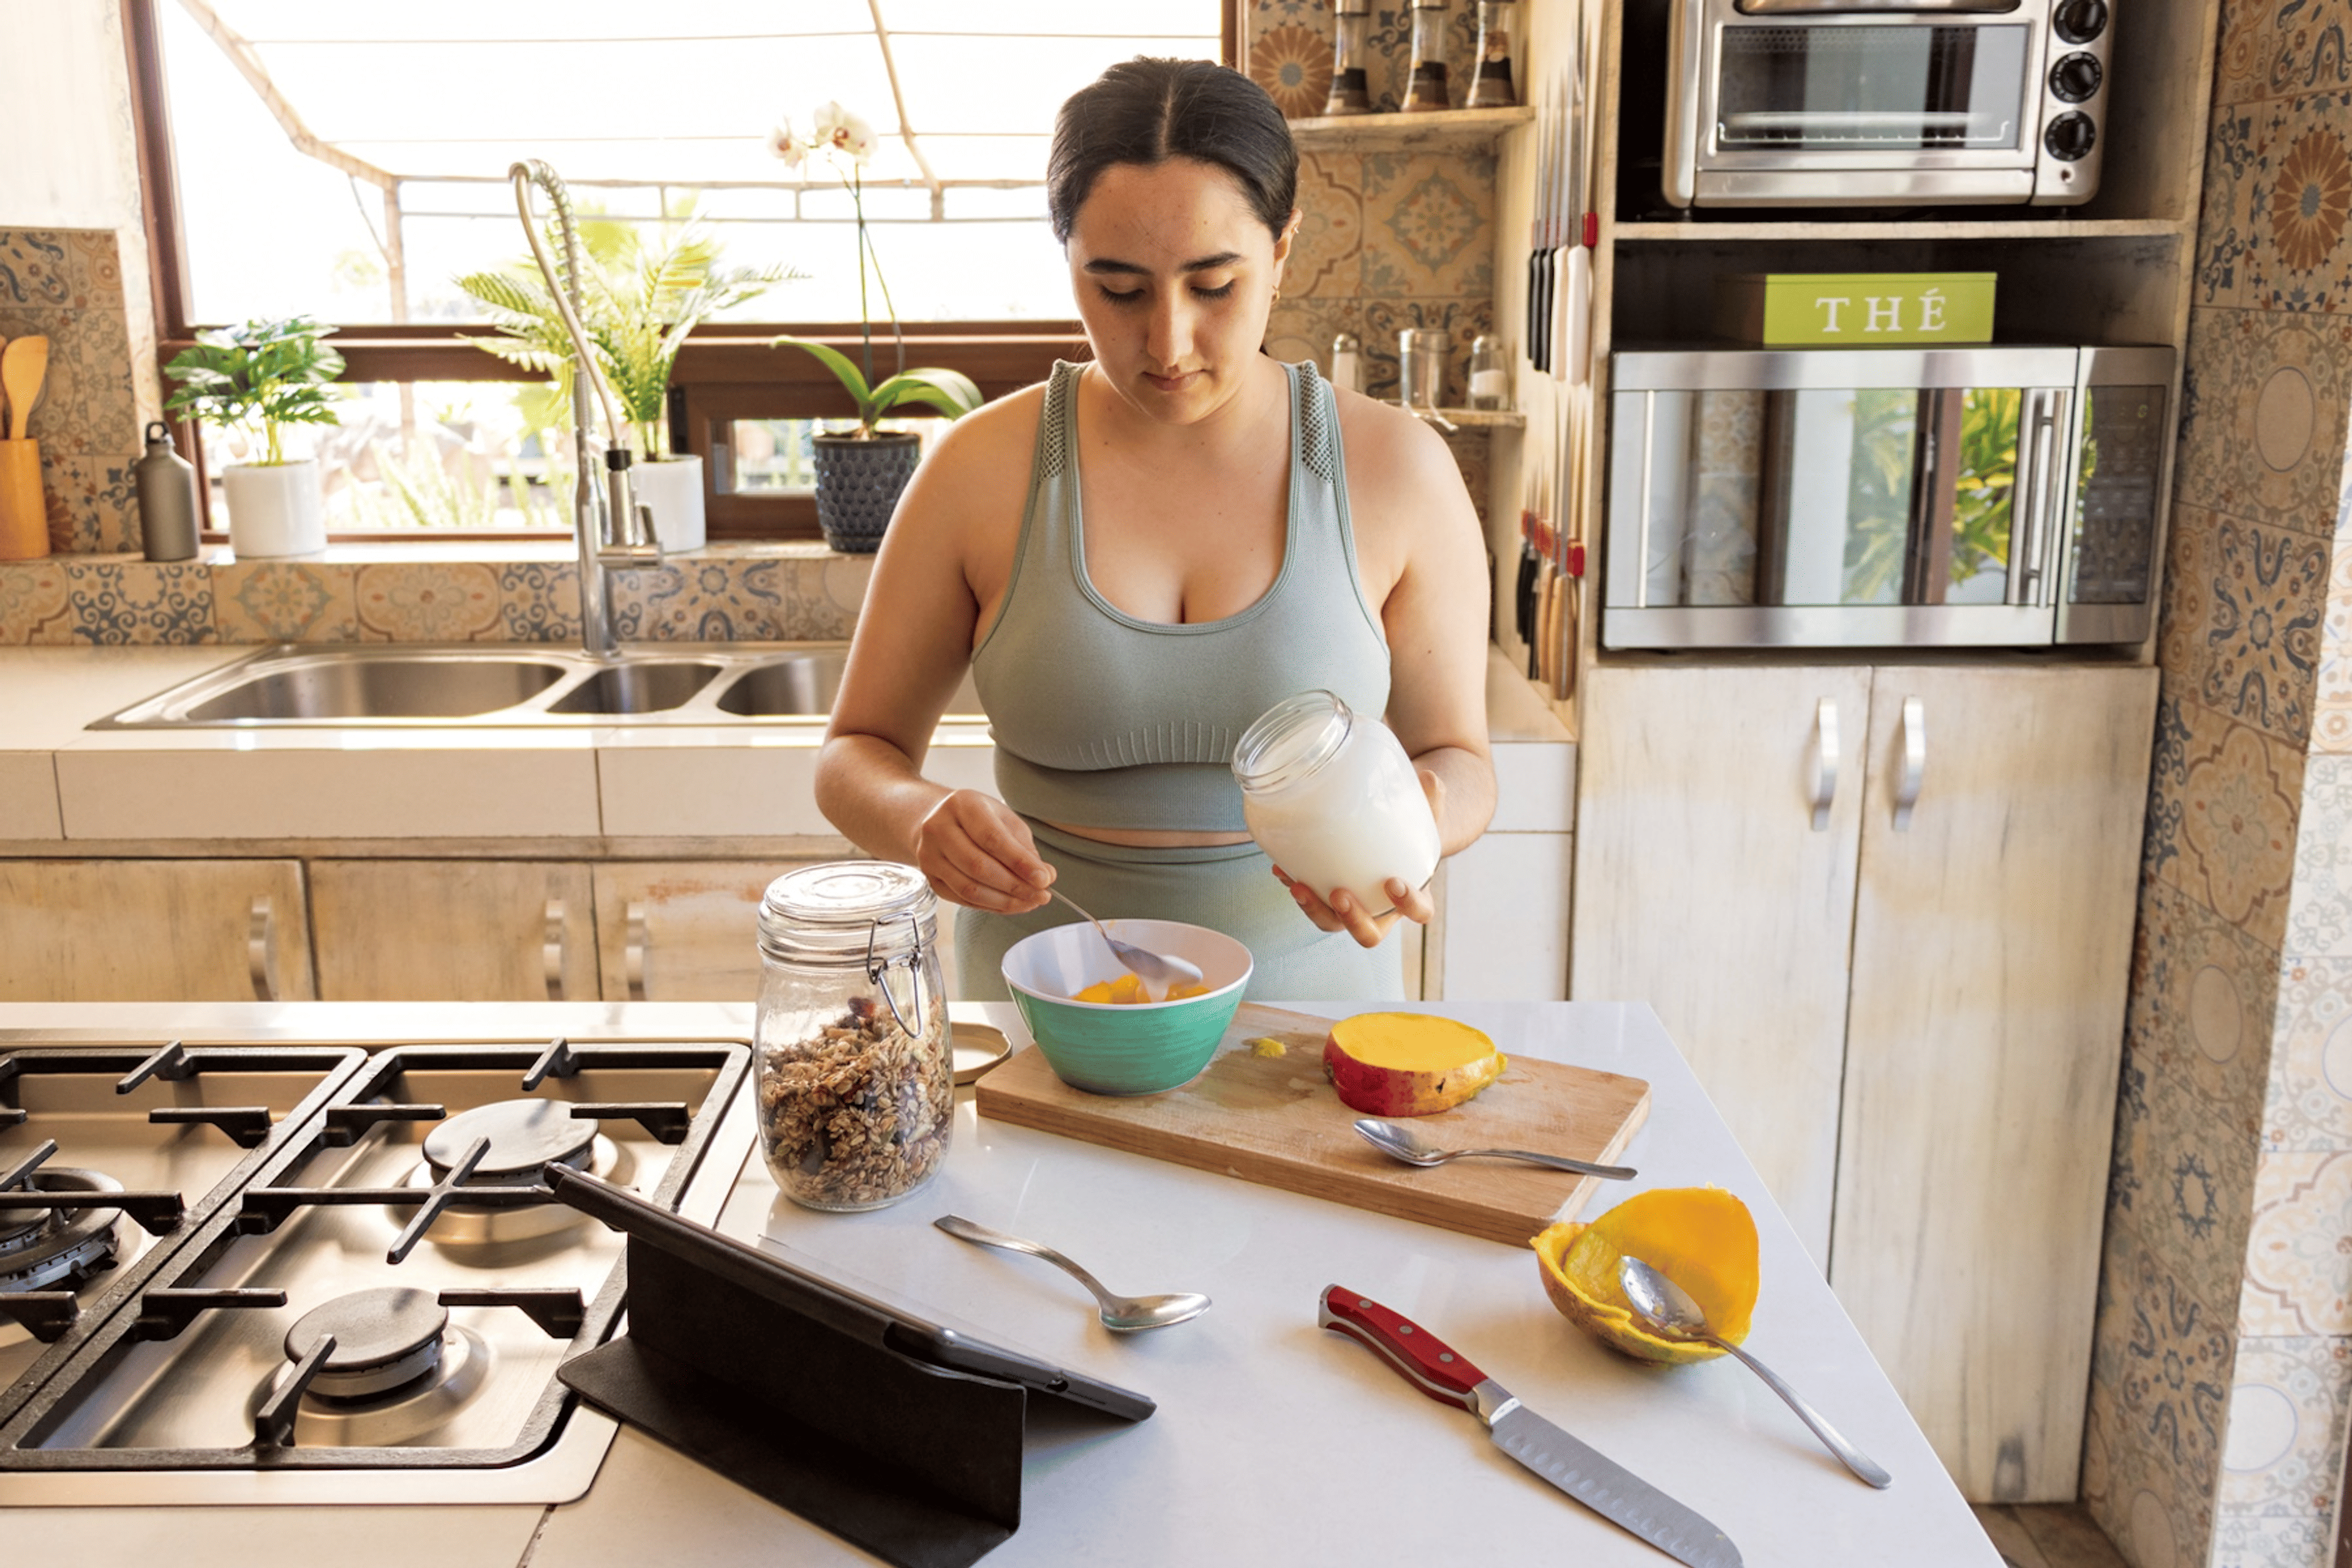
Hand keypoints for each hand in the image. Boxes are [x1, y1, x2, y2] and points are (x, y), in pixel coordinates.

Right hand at [913, 790, 1053, 912]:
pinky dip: (990, 906)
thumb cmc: (978, 819)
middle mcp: (938, 828)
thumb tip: (1046, 876)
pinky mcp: (929, 877)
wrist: (939, 821)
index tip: (1044, 880)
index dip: (1020, 862)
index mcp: (962, 804)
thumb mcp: (1005, 821)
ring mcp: (928, 854)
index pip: (993, 838)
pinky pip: (962, 899)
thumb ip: (1025, 848)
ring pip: (968, 888)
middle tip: (1041, 896)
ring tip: (1029, 903)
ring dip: (1004, 901)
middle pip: (978, 866)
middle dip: (1015, 886)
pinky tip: (1010, 904)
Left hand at [1273, 767, 1443, 948]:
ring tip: (1298, 885)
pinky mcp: (1327, 900)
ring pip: (1332, 924)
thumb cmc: (1410, 834)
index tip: (1393, 883)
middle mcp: (1381, 912)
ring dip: (1313, 909)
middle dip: (1353, 919)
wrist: (1392, 840)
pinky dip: (1296, 887)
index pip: (1419, 912)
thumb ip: (1429, 800)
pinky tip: (1282, 869)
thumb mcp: (1423, 817)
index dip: (1408, 905)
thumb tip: (1428, 777)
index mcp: (1412, 898)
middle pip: (1369, 935)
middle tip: (1340, 894)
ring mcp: (1353, 910)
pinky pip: (1310, 902)